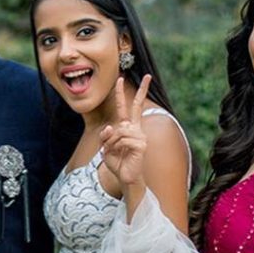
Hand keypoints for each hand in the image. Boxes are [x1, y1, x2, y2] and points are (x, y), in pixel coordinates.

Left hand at [99, 75, 151, 191]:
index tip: (120, 79)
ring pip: (118, 130)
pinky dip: (115, 146)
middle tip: (148, 76)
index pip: (126, 108)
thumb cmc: (117, 162)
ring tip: (112, 151)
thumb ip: (106, 135)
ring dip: (110, 141)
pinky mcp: (141, 144)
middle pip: (137, 106)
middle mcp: (136, 129)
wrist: (125, 177)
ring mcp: (140, 135)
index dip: (122, 93)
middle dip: (142, 90)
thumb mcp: (105, 146)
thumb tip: (112, 127)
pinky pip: (122, 139)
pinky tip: (120, 153)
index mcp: (127, 127)